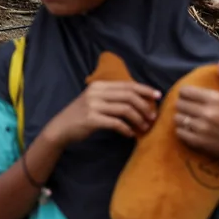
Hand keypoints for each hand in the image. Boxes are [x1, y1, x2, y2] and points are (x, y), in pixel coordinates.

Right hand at [45, 80, 160, 145]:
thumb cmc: (80, 116)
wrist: (60, 128)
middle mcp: (96, 93)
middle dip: (144, 107)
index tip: (158, 96)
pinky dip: (126, 129)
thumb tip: (139, 100)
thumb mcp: (94, 100)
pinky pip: (116, 123)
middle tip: (152, 117)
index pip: (127, 85)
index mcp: (99, 86)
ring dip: (138, 119)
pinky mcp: (91, 119)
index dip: (145, 89)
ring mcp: (93, 106)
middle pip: (129, 96)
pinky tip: (130, 134)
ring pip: (125, 109)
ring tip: (144, 127)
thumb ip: (112, 97)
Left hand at [176, 61, 218, 176]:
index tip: (189, 95)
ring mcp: (201, 129)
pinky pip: (179, 132)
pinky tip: (189, 128)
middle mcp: (206, 113)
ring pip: (177, 118)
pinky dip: (182, 130)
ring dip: (181, 117)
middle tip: (188, 106)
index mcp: (216, 100)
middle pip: (179, 104)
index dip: (185, 92)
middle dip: (182, 104)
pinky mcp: (198, 142)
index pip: (186, 91)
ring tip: (188, 117)